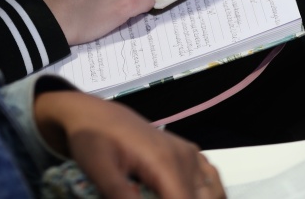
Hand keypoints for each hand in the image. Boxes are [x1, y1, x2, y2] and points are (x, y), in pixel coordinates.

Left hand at [35, 90, 224, 198]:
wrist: (95, 114)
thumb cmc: (93, 139)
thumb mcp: (98, 168)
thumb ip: (118, 193)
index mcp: (165, 163)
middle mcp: (184, 157)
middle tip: (145, 194)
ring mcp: (189, 154)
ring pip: (211, 193)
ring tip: (163, 194)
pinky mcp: (187, 153)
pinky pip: (210, 180)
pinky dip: (205, 194)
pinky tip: (181, 194)